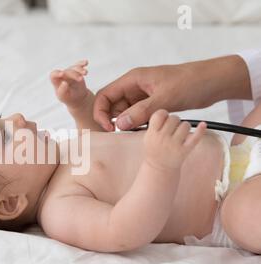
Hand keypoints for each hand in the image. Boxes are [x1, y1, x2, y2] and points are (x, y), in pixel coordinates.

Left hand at [50, 60, 89, 108]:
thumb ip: (62, 90)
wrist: (77, 98)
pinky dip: (82, 64)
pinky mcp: (76, 71)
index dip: (56, 73)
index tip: (62, 74)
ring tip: (85, 73)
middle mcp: (62, 76)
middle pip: (67, 71)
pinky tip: (86, 62)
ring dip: (79, 69)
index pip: (53, 75)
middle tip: (80, 79)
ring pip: (73, 68)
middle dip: (73, 74)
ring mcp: (69, 73)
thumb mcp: (64, 97)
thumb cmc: (68, 98)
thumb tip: (64, 82)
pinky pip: (78, 66)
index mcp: (56, 81)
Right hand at [93, 55, 250, 131]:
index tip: (109, 128)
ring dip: (127, 123)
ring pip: (124, 112)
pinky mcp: (151, 102)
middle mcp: (134, 86)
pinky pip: (137, 115)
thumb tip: (119, 125)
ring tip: (139, 131)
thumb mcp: (165, 98)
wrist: (213, 81)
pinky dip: (137, 123)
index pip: (104, 95)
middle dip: (113, 120)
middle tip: (125, 133)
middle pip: (112, 105)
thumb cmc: (190, 83)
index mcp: (132, 79)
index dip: (101, 112)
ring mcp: (142, 95)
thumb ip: (141, 112)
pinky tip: (146, 129)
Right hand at [143, 110, 206, 170]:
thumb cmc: (154, 150)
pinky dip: (200, 130)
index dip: (163, 114)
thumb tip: (164, 111)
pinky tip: (203, 124)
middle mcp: (162, 139)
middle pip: (174, 118)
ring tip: (179, 135)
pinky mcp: (185, 150)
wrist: (159, 168)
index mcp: (152, 134)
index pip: (159, 114)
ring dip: (184, 127)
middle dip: (174, 121)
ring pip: (185, 125)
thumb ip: (154, 124)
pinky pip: (196, 137)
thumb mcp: (147, 137)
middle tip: (172, 129)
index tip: (164, 119)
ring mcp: (174, 145)